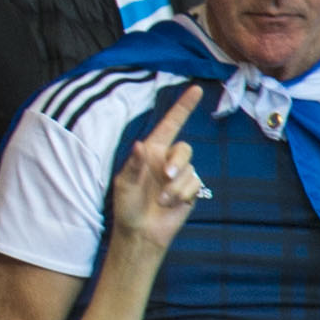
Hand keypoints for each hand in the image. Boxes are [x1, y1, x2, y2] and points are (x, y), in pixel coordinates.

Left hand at [111, 83, 210, 252]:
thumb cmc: (127, 204)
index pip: (170, 124)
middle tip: (166, 176)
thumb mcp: (123, 183)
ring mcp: (180, 176)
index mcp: (150, 151)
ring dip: (177, 186)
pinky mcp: (190, 191)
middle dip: (177, 162)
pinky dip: (183, 195)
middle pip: (184, 148)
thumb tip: (139, 145)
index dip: (183, 106)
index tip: (196, 88)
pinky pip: (195, 185)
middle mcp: (166, 160)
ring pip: (190, 169)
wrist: (140, 231)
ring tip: (163, 200)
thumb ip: (133, 164)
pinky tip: (172, 204)